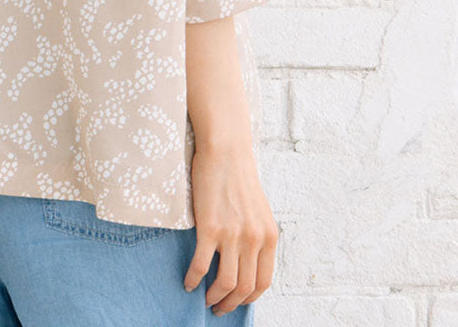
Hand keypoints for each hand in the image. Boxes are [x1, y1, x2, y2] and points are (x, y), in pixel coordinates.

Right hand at [182, 142, 278, 314]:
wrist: (226, 150)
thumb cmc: (238, 176)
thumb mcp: (259, 210)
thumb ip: (256, 236)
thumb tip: (247, 262)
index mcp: (269, 236)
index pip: (263, 282)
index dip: (249, 298)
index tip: (237, 301)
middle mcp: (254, 239)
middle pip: (245, 288)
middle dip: (230, 304)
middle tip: (218, 307)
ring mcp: (232, 235)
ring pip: (225, 284)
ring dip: (214, 297)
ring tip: (205, 299)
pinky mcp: (210, 228)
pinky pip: (201, 265)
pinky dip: (193, 279)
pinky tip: (188, 282)